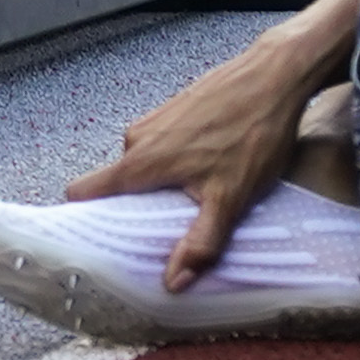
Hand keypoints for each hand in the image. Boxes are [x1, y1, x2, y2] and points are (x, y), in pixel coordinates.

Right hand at [62, 32, 323, 287]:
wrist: (277, 75)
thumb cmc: (253, 133)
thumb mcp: (230, 197)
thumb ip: (200, 243)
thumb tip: (172, 283)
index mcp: (140, 162)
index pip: (82, 191)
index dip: (85, 219)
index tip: (100, 243)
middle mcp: (138, 138)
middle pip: (117, 185)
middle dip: (138, 209)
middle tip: (172, 227)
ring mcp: (154, 120)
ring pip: (142, 165)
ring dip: (162, 185)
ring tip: (200, 196)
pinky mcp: (173, 109)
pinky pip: (161, 147)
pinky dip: (177, 163)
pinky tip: (211, 168)